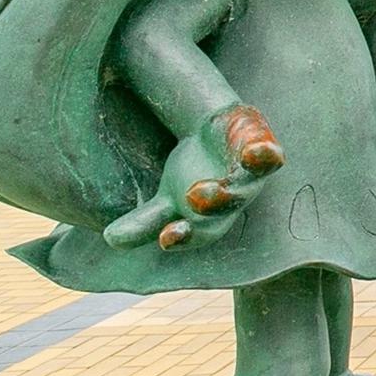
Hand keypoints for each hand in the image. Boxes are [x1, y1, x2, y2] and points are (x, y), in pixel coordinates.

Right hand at [105, 105, 283, 251]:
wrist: (220, 134)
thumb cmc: (192, 173)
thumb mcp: (165, 200)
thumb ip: (141, 224)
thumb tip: (109, 240)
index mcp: (202, 220)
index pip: (191, 236)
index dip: (181, 239)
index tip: (166, 237)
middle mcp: (227, 204)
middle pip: (219, 214)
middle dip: (206, 212)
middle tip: (189, 202)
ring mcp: (246, 179)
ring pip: (239, 190)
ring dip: (224, 193)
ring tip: (199, 190)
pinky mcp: (259, 152)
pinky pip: (266, 157)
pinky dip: (263, 155)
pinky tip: (259, 151)